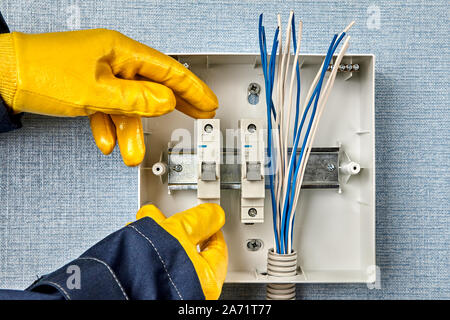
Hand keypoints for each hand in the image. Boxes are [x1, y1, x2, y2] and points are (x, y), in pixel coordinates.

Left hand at [0, 29, 217, 165]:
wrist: (1, 77)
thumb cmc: (41, 73)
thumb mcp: (98, 92)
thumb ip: (137, 99)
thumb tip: (166, 101)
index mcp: (121, 51)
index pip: (170, 71)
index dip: (193, 89)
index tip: (208, 103)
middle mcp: (114, 60)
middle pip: (155, 85)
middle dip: (175, 106)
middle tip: (196, 116)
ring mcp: (101, 75)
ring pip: (128, 105)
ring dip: (131, 131)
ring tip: (132, 152)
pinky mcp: (87, 88)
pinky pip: (108, 109)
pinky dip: (109, 126)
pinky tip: (106, 140)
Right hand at [136, 203, 227, 299]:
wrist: (121, 284)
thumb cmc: (155, 266)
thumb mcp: (181, 231)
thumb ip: (200, 221)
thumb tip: (213, 214)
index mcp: (207, 280)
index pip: (218, 249)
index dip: (211, 228)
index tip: (207, 218)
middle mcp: (191, 289)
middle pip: (190, 250)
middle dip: (179, 226)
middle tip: (176, 214)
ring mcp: (171, 288)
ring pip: (169, 253)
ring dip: (159, 232)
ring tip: (148, 217)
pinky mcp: (150, 286)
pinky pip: (154, 261)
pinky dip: (147, 245)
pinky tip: (136, 232)